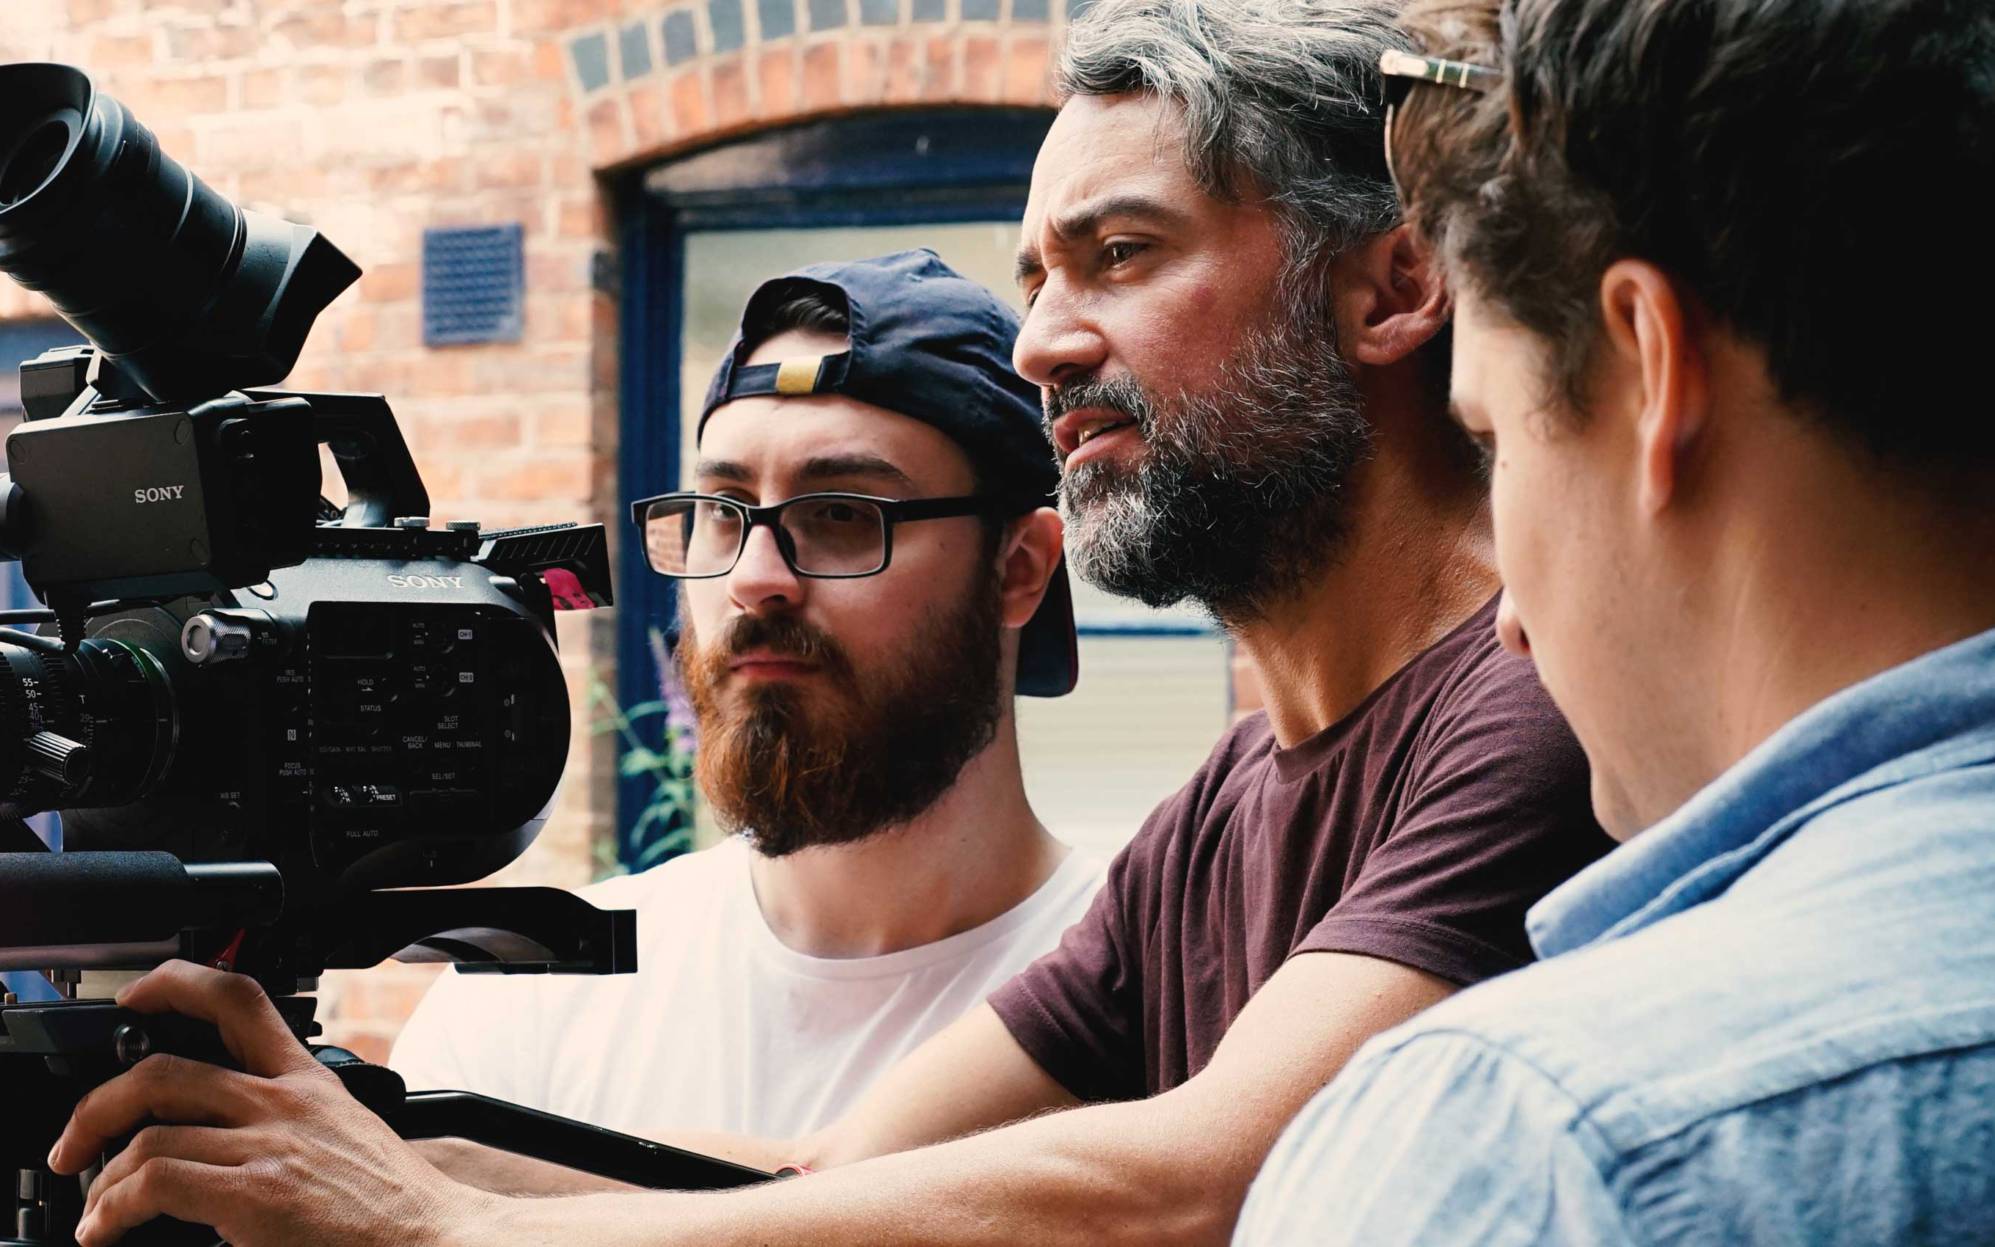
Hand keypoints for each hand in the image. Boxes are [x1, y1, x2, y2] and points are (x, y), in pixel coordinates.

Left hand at [48, 961, 492, 1246]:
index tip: (138, 997)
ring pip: (148, 1133)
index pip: (239, 1000)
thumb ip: (294, 1123)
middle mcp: (285, 1103)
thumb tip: (228, 1141)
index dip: (176, 983)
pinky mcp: (257, 1194)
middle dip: (97, 1105)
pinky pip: (156, 1182)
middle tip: (76, 1139)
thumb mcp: (348, 1136)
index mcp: (309, 1082)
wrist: (433, 1241)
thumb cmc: (394, 1207)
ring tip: (95, 1208)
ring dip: (100, 1176)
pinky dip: (114, 1206)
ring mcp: (271, 1145)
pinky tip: (109, 1227)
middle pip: (164, 1069)